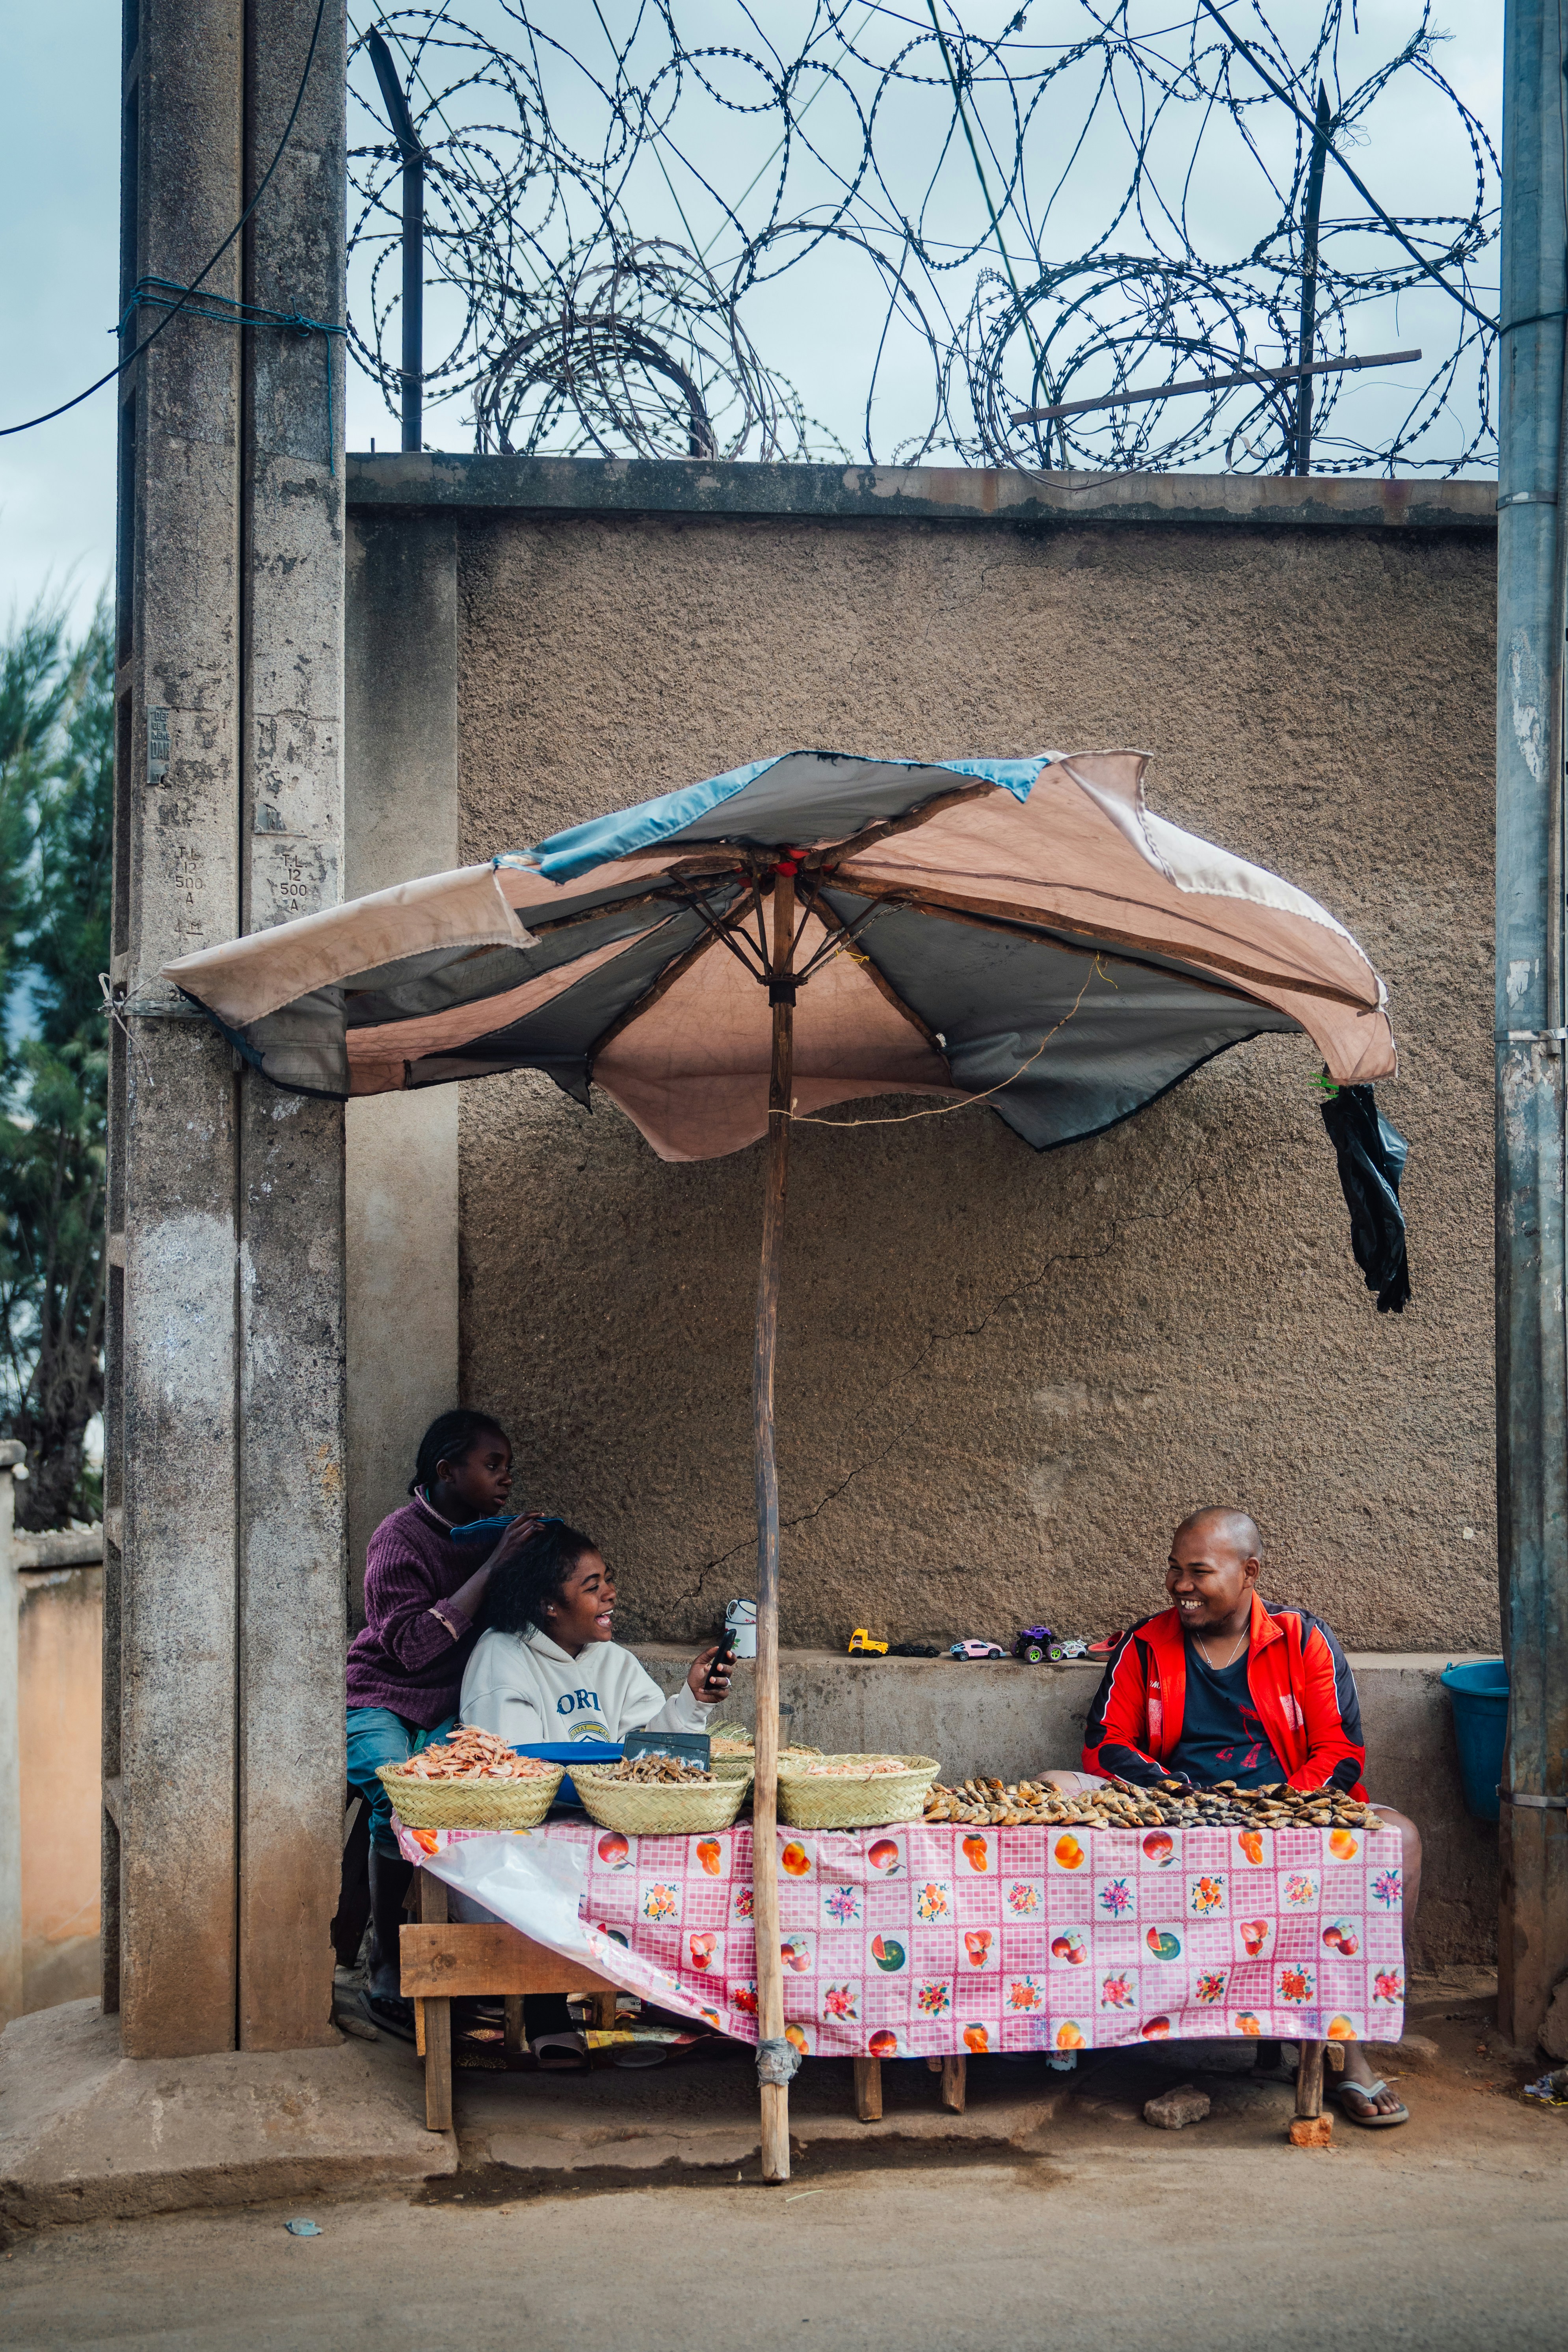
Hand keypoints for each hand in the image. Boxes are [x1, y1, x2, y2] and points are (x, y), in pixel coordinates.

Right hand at [441, 1514, 544, 1639]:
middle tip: (547, 1520)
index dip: (533, 1513)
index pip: (522, 1515)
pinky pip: (532, 1532)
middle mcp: (511, 1530)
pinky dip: (539, 1531)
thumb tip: (529, 1533)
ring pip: (531, 1524)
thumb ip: (515, 1536)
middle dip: (539, 1517)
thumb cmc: (501, 1557)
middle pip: (528, 1517)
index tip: (541, 1514)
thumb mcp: (507, 1542)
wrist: (493, 1567)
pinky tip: (543, 1536)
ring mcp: (515, 1536)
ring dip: (541, 1525)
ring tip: (546, 1530)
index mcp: (508, 1528)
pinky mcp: (519, 1543)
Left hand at [689, 1644, 730, 1702]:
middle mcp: (723, 1675)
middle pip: (730, 1670)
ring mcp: (723, 1685)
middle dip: (725, 1668)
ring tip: (710, 1680)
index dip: (731, 1656)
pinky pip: (719, 1692)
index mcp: (720, 1666)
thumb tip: (716, 1647)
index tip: (727, 1652)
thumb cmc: (696, 1676)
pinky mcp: (720, 1695)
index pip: (730, 1660)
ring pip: (725, 1682)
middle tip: (718, 1667)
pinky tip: (702, 1689)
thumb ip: (707, 1654)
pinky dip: (710, 1690)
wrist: (690, 1690)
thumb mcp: (699, 1663)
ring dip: (718, 1680)